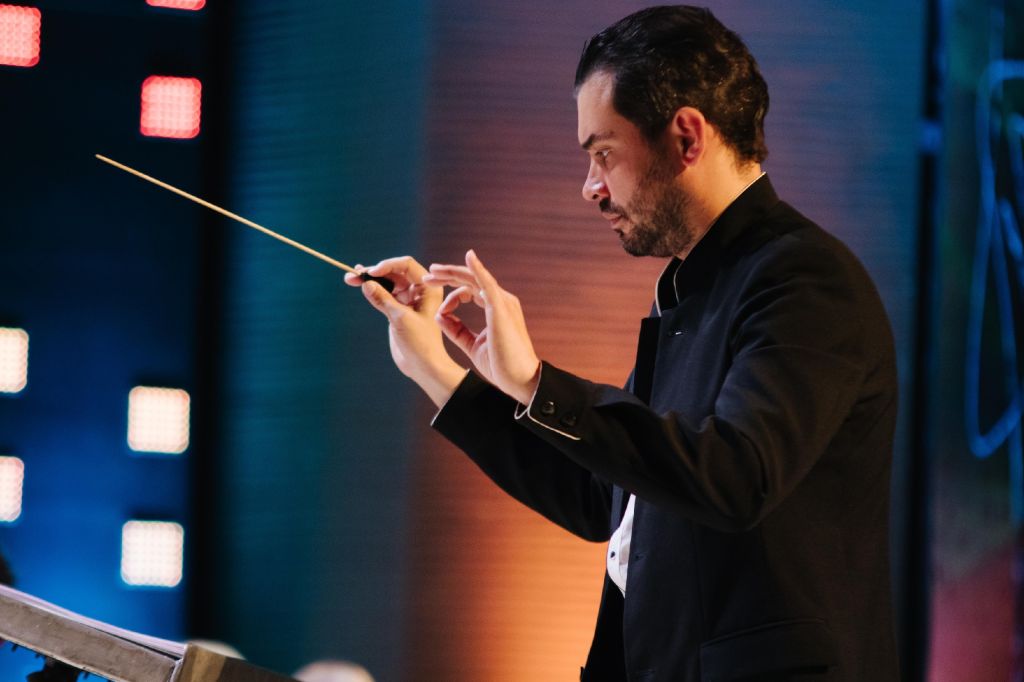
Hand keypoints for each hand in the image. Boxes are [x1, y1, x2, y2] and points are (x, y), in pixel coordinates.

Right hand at [344, 256, 466, 406]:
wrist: (423, 365)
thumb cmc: (420, 343)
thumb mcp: (400, 318)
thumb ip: (383, 299)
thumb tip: (365, 283)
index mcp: (428, 288)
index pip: (406, 265)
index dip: (388, 265)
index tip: (372, 272)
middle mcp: (419, 290)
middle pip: (394, 272)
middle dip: (375, 271)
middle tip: (355, 273)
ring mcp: (408, 299)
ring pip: (386, 282)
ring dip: (370, 279)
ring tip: (351, 278)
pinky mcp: (397, 308)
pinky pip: (383, 294)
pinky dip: (371, 290)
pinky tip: (358, 284)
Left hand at [424, 250, 540, 404]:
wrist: (520, 379)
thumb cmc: (501, 365)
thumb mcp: (472, 345)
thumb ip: (457, 330)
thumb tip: (439, 315)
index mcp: (495, 309)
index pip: (470, 291)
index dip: (451, 295)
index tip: (438, 308)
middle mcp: (501, 301)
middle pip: (470, 280)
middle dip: (447, 276)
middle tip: (428, 276)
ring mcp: (502, 302)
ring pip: (474, 278)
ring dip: (453, 272)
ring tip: (433, 271)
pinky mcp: (501, 308)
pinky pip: (487, 283)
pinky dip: (477, 269)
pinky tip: (468, 257)